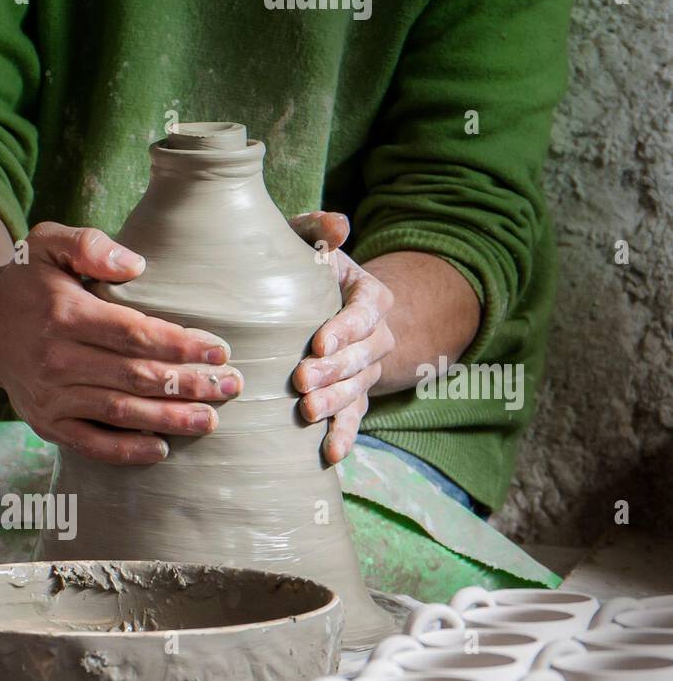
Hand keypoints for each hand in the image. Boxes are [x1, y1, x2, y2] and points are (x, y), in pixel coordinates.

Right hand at [0, 221, 242, 464]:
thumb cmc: (28, 281)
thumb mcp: (49, 243)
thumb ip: (90, 245)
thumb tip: (136, 265)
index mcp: (65, 315)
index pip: (135, 334)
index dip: (181, 345)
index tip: (219, 350)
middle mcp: (57, 360)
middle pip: (136, 377)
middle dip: (188, 384)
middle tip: (230, 386)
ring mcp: (52, 398)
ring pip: (121, 413)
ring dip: (169, 419)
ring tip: (210, 420)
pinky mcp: (47, 423)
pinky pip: (91, 444)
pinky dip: (127, 451)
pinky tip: (161, 449)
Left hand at [288, 211, 396, 463]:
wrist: (315, 304)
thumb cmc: (303, 269)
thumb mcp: (307, 243)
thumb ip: (318, 230)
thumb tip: (339, 225)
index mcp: (370, 295)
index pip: (365, 312)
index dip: (345, 329)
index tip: (318, 343)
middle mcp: (377, 335)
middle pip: (363, 356)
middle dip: (334, 370)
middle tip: (302, 381)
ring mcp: (367, 370)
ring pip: (358, 389)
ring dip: (335, 403)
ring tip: (308, 413)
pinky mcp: (354, 396)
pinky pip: (355, 418)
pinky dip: (344, 436)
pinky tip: (331, 455)